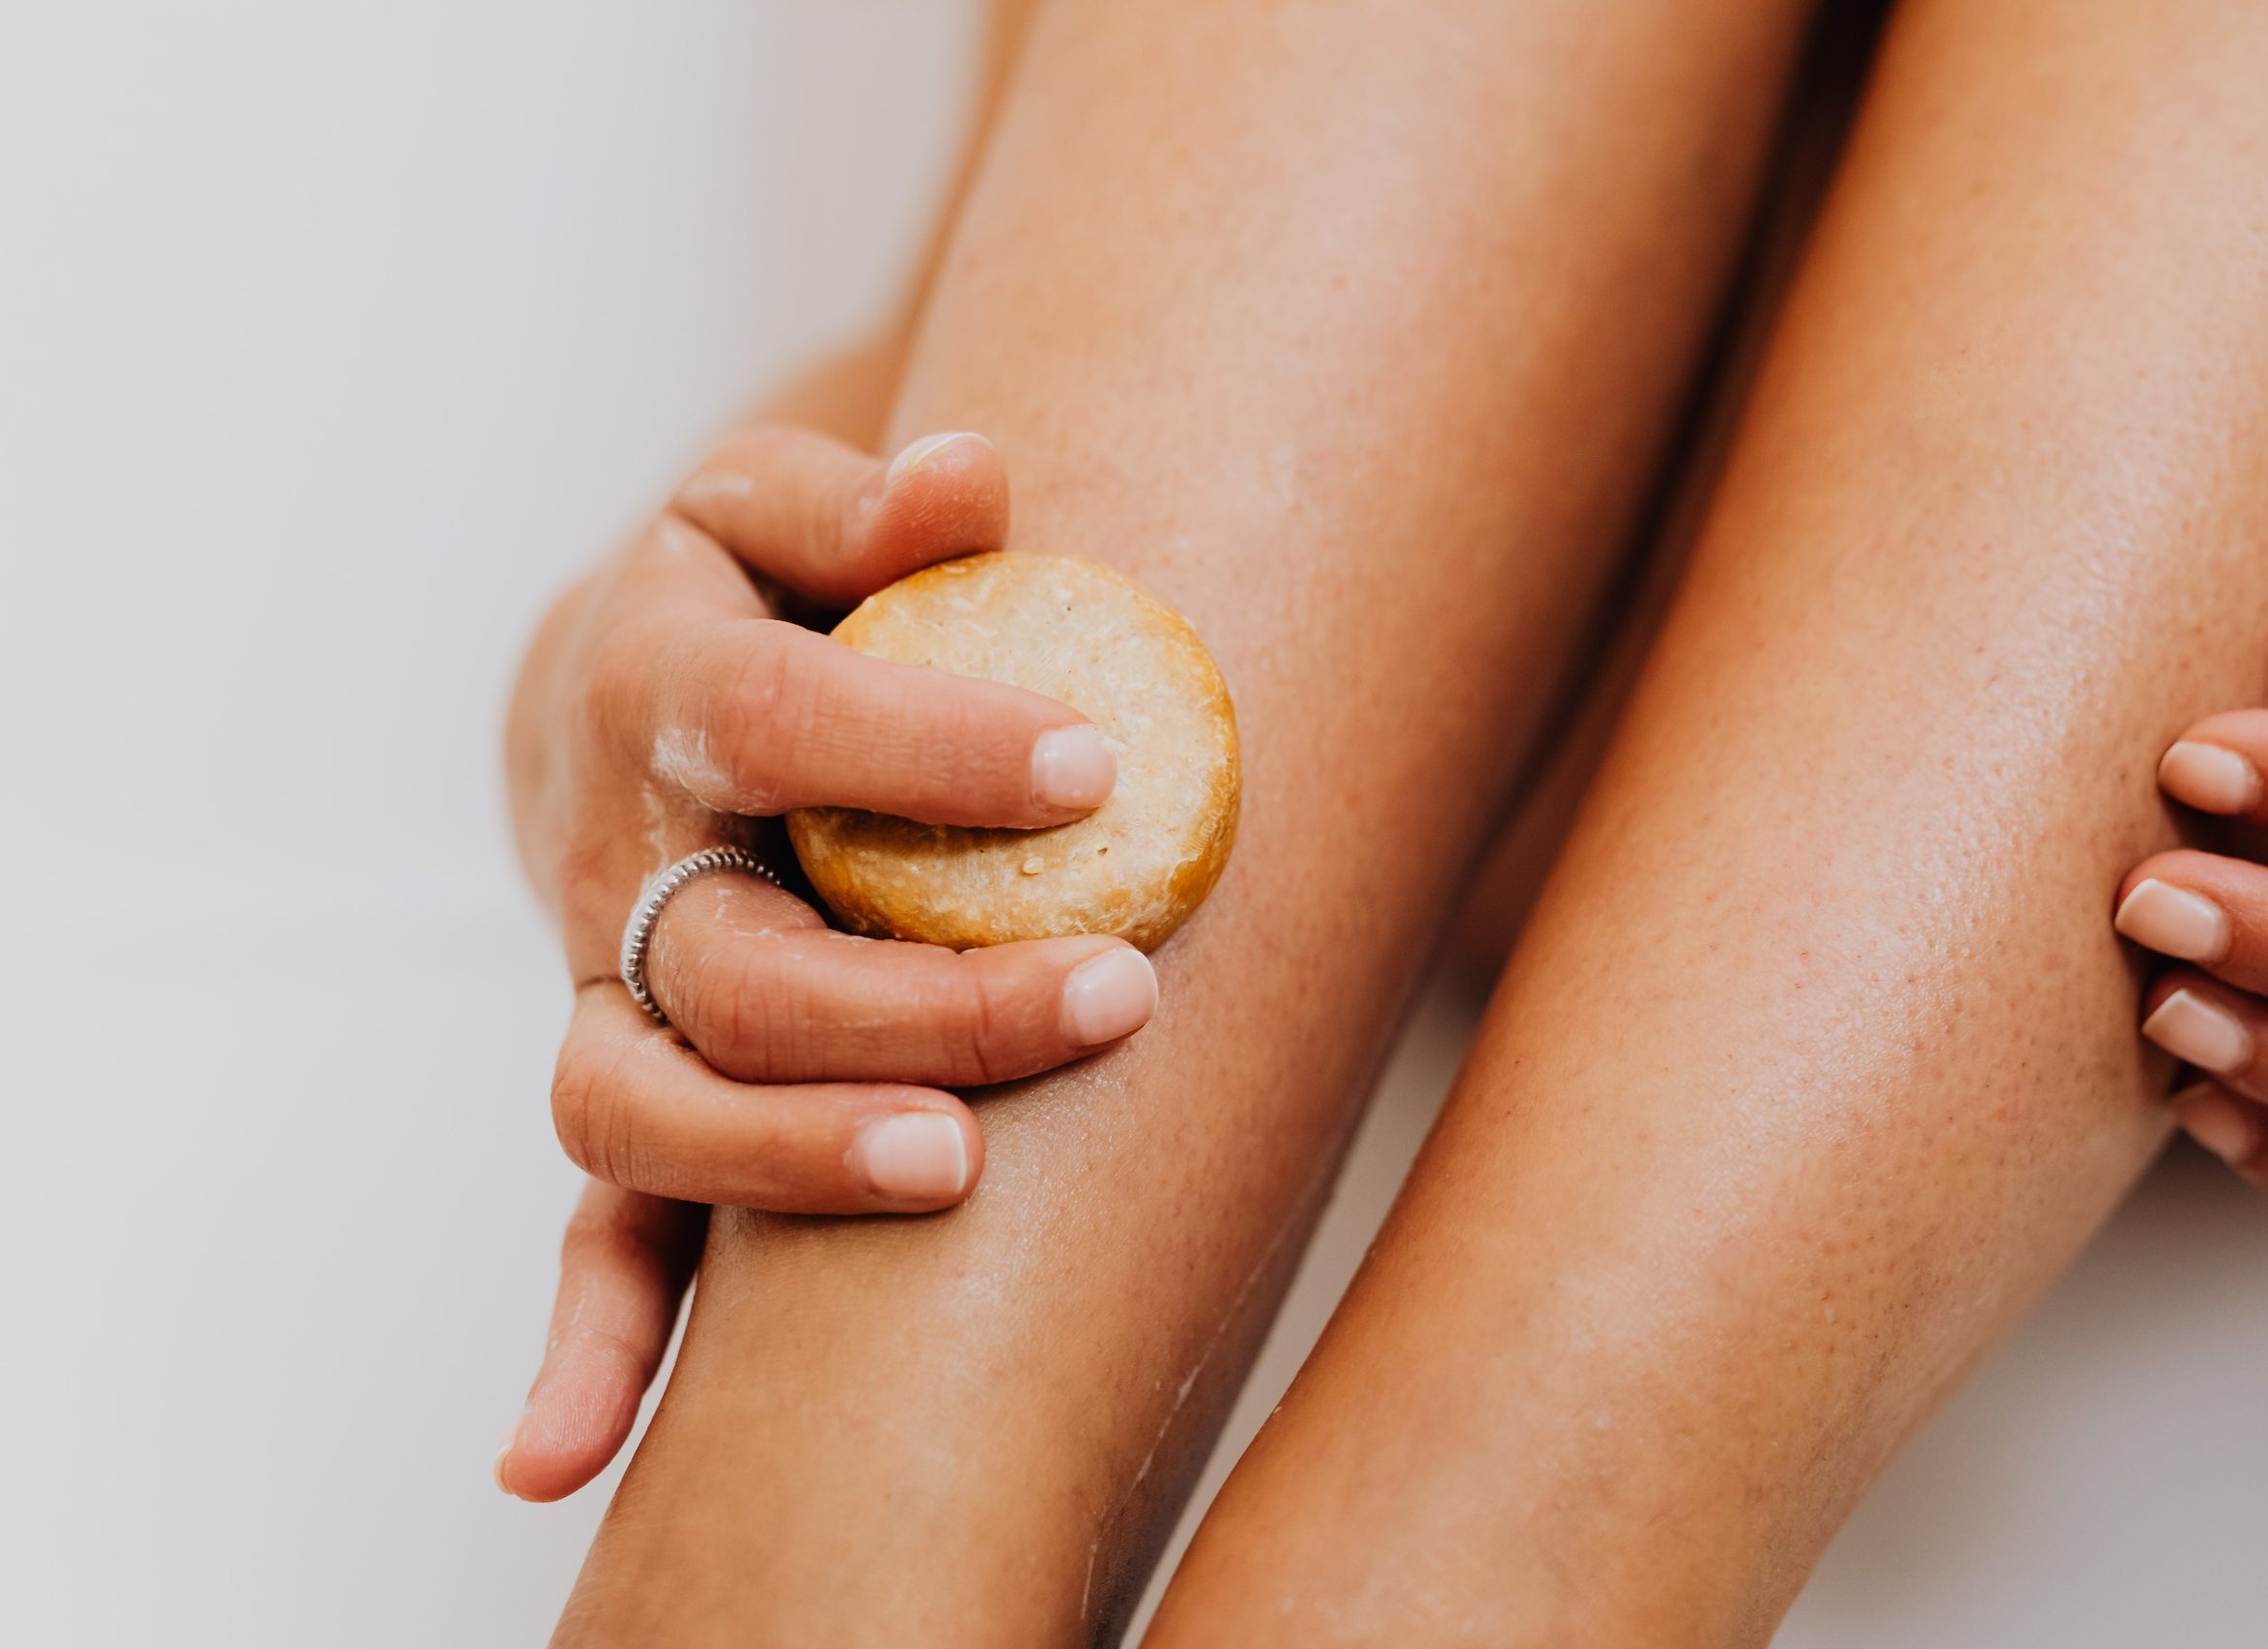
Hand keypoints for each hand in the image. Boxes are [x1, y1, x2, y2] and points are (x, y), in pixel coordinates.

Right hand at [498, 425, 1162, 1497]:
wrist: (628, 697)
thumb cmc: (756, 602)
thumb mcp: (784, 512)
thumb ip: (870, 507)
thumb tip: (977, 477)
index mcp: (661, 691)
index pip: (782, 729)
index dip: (927, 749)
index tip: (1092, 764)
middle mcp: (620, 864)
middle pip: (740, 961)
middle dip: (921, 993)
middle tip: (1113, 994)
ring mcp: (617, 999)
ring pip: (648, 1110)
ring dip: (790, 1158)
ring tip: (956, 1167)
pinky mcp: (637, 1094)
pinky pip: (595, 1232)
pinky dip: (583, 1350)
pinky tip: (572, 1462)